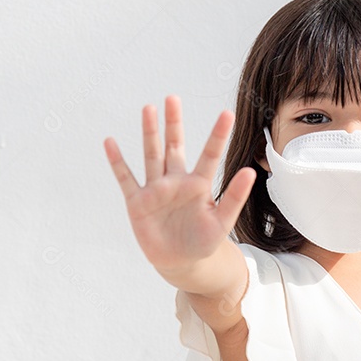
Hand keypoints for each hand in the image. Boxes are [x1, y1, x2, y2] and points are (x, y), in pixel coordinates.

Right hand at [103, 95, 255, 278]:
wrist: (182, 263)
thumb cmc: (204, 241)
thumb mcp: (222, 221)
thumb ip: (234, 197)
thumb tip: (251, 172)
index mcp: (199, 184)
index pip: (210, 154)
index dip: (218, 135)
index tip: (227, 113)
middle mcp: (177, 181)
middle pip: (175, 146)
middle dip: (174, 123)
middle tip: (172, 98)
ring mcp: (156, 190)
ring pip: (152, 156)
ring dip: (150, 133)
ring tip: (148, 109)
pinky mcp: (138, 203)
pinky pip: (126, 179)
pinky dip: (118, 162)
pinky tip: (110, 142)